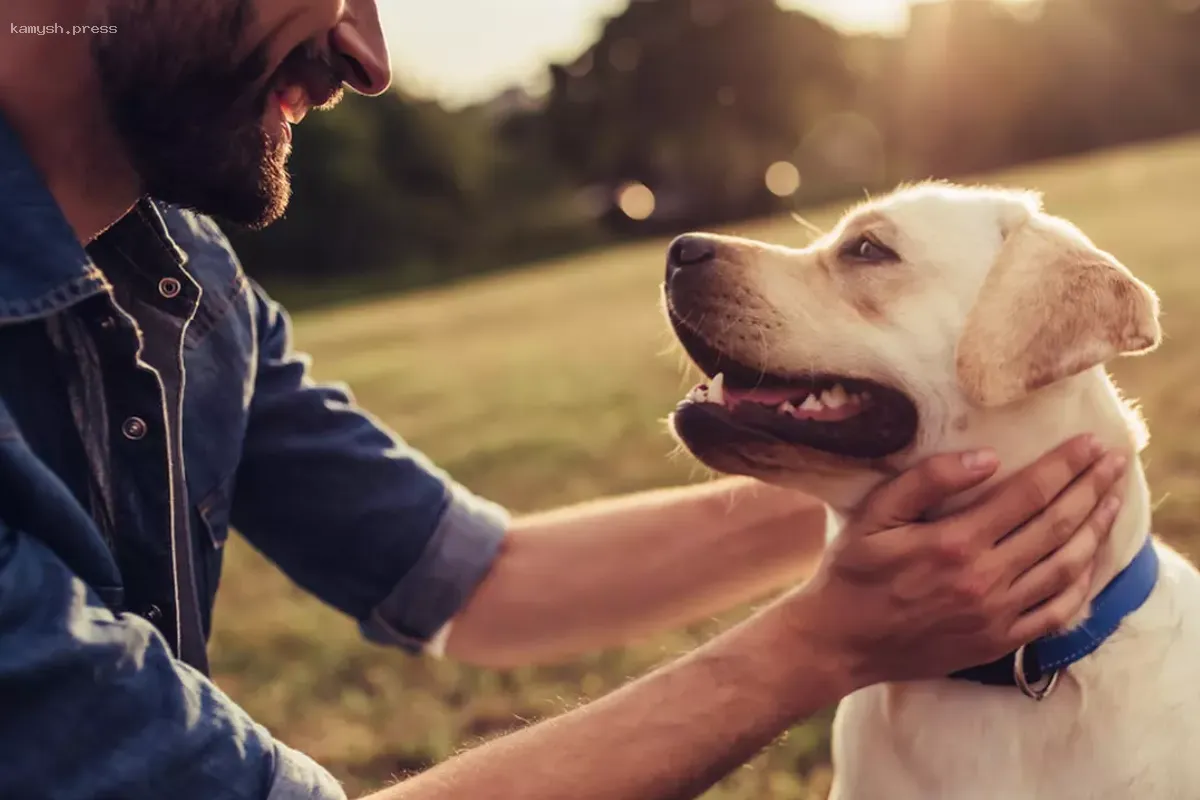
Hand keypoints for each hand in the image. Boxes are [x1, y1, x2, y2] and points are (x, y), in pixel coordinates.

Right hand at [792, 435, 1126, 689]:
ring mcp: (996, 614)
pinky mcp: (998, 641)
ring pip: (1065, 568)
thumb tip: (986, 458)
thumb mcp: (874, 515)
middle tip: (1116, 461)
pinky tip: (1090, 561)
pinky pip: (1056, 613)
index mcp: (954, 542)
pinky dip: (1082, 585)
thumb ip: (926, 481)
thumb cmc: (852, 571)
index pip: (1028, 494)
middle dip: (1092, 489)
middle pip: (1057, 526)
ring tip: (1112, 502)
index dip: (1065, 465)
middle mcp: (984, 579)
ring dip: (1095, 531)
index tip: (1091, 442)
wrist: (840, 642)